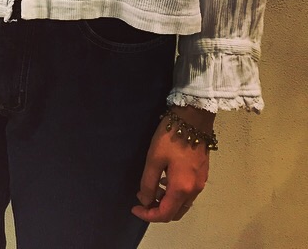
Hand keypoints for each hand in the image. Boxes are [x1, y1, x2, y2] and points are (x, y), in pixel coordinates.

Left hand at [131, 107, 213, 221]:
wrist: (193, 120)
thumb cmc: (170, 138)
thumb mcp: (154, 159)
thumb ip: (149, 182)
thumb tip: (144, 200)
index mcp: (182, 189)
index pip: (165, 213)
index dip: (148, 215)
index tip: (134, 208)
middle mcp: (194, 190)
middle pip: (176, 212)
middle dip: (158, 211)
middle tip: (142, 201)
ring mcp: (200, 183)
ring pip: (182, 204)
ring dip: (166, 202)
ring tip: (150, 190)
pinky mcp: (201, 174)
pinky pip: (187, 193)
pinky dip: (174, 194)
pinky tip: (164, 180)